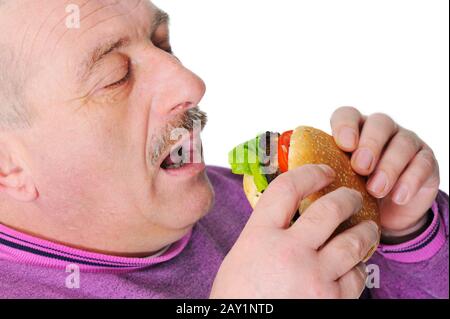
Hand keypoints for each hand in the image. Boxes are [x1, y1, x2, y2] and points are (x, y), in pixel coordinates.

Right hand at [211, 165, 378, 298]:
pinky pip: (357, 276)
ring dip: (365, 230)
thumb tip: (288, 216)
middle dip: (348, 197)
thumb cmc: (239, 298)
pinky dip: (358, 268)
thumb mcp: (242, 257)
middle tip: (353, 196)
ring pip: (354, 241)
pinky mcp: (331, 300)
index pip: (287, 189)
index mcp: (259, 237)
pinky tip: (354, 266)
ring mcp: (313, 276)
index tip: (323, 171)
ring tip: (368, 228)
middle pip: (330, 209)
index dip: (309, 173)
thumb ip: (265, 234)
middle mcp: (289, 251)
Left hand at [331, 107, 439, 236]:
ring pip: (402, 143)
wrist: (385, 215)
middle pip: (379, 123)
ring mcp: (405, 143)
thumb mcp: (334, 183)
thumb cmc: (353, 193)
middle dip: (370, 144)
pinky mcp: (425, 161)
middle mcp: (380, 131)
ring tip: (375, 190)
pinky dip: (410, 180)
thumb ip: (319, 175)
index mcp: (353, 130)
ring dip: (389, 166)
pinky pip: (422, 163)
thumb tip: (289, 176)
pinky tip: (399, 197)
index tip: (344, 145)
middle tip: (360, 168)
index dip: (345, 126)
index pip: (348, 115)